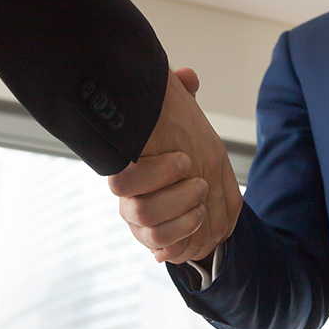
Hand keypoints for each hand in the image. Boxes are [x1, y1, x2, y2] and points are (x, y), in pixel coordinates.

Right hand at [108, 67, 241, 263]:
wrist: (181, 167)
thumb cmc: (171, 132)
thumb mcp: (175, 110)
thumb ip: (179, 94)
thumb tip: (187, 77)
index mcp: (129, 167)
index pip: (124, 180)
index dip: (155, 173)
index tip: (188, 159)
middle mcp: (129, 197)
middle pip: (139, 212)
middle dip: (175, 199)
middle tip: (201, 184)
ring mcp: (139, 220)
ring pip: (151, 233)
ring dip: (183, 221)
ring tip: (203, 205)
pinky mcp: (153, 238)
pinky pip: (161, 250)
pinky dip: (180, 243)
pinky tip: (196, 225)